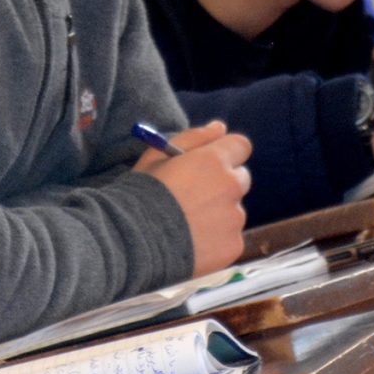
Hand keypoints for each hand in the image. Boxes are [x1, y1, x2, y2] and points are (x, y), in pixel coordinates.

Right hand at [137, 120, 251, 275]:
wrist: (133, 243)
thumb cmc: (140, 195)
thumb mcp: (156, 156)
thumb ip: (193, 138)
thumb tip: (219, 127)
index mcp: (213, 160)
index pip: (240, 146)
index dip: (225, 154)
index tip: (210, 165)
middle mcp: (231, 186)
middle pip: (240, 179)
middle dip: (223, 184)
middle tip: (194, 198)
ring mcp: (235, 219)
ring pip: (234, 211)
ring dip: (219, 214)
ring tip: (188, 225)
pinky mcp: (233, 246)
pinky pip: (231, 238)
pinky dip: (217, 241)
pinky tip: (192, 243)